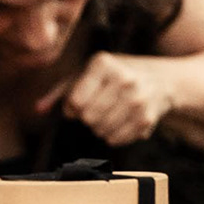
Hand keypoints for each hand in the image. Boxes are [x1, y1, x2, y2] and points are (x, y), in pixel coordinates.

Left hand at [58, 52, 173, 147]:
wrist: (164, 80)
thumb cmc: (117, 75)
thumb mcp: (89, 73)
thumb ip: (61, 91)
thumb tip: (39, 109)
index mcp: (105, 64)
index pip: (76, 101)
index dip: (73, 106)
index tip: (81, 101)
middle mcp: (124, 78)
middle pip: (88, 117)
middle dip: (88, 117)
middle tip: (97, 108)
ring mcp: (138, 99)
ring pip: (100, 130)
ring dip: (100, 127)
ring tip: (110, 114)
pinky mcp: (146, 118)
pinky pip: (115, 140)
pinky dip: (114, 135)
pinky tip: (122, 122)